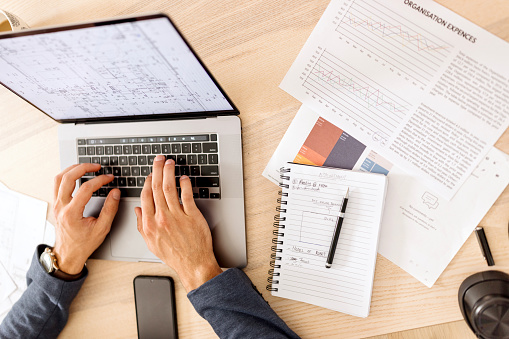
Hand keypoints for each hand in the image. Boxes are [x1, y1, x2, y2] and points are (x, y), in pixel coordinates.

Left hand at [52, 163, 119, 273]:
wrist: (68, 253)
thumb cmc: (84, 243)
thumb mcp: (102, 228)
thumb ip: (110, 209)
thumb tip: (115, 193)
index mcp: (72, 214)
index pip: (85, 189)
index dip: (100, 180)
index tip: (109, 178)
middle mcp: (61, 207)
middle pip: (67, 178)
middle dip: (83, 168)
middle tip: (97, 166)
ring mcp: (56, 205)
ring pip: (59, 178)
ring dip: (72, 169)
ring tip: (86, 166)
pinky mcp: (56, 204)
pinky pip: (57, 184)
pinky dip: (67, 176)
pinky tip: (77, 174)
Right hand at [135, 155, 221, 291]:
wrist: (193, 264)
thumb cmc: (174, 255)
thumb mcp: (151, 243)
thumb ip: (142, 225)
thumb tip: (137, 210)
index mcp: (150, 224)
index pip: (146, 197)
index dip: (148, 182)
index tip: (150, 174)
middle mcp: (162, 218)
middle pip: (157, 189)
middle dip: (157, 171)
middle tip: (159, 160)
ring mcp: (178, 217)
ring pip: (170, 189)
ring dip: (169, 173)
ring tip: (169, 163)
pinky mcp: (192, 216)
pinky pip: (187, 196)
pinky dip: (185, 185)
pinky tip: (184, 178)